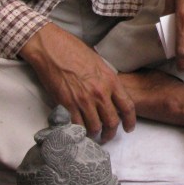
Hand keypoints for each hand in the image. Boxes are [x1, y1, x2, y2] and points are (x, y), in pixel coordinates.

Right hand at [19, 22, 135, 141]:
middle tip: (107, 136)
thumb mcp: (99, 64)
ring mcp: (83, 100)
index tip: (128, 128)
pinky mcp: (66, 105)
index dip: (130, 121)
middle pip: (112, 122)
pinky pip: (76, 125)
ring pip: (94, 127)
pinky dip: (79, 131)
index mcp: (111, 80)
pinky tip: (79, 131)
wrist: (53, 48)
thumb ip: (107, 80)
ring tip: (92, 135)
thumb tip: (110, 94)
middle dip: (111, 133)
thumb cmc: (75, 51)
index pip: (127, 106)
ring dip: (94, 134)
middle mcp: (100, 93)